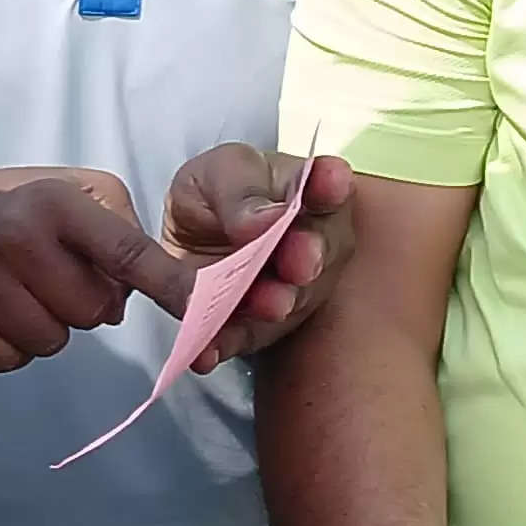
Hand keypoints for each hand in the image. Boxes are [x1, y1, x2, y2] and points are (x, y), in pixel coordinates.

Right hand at [0, 166, 192, 372]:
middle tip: (55, 277)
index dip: (170, 287)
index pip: (127, 253)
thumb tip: (137, 290)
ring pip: (54, 341)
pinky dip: (12, 346)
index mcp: (54, 204)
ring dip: (49, 325)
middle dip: (85, 303)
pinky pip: (12, 360)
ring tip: (21, 292)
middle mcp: (17, 241)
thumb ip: (119, 225)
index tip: (205, 311)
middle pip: (93, 312)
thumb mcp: (69, 187)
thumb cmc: (10, 205)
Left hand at [157, 144, 355, 370]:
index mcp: (308, 191)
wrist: (193, 232)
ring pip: (290, 301)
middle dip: (310, 257)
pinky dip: (224, 344)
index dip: (332, 184)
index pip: (329, 185)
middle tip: (301, 263)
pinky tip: (206, 351)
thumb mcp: (220, 174)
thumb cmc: (220, 191)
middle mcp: (314, 244)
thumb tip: (261, 221)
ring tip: (263, 305)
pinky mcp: (255, 328)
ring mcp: (292, 291)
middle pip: (321, 251)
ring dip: (274, 306)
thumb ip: (240, 196)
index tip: (332, 181)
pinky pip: (242, 338)